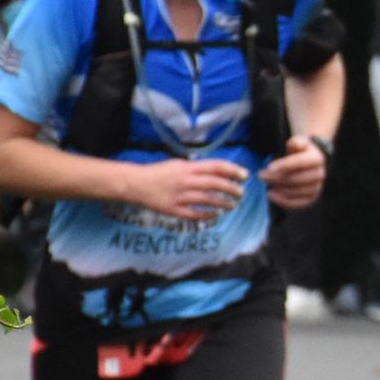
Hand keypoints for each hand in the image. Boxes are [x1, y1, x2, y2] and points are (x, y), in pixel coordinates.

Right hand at [121, 155, 246, 223]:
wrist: (135, 184)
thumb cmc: (158, 173)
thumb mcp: (177, 164)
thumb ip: (195, 168)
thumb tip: (216, 170)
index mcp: (187, 168)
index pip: (215, 166)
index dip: (232, 170)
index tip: (244, 175)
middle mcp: (185, 181)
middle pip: (214, 184)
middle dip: (231, 188)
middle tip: (241, 193)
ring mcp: (179, 196)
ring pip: (207, 200)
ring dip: (223, 203)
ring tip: (233, 205)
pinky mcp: (173, 210)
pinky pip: (194, 214)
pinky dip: (207, 215)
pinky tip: (216, 215)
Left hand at [261, 137, 326, 208]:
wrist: (310, 165)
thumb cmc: (299, 153)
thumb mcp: (298, 143)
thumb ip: (296, 142)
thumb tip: (293, 143)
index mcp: (316, 159)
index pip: (299, 162)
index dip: (284, 165)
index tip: (269, 167)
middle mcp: (319, 174)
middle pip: (295, 178)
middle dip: (276, 178)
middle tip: (261, 176)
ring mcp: (317, 188)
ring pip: (295, 191)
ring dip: (279, 190)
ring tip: (266, 186)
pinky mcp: (312, 198)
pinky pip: (297, 203)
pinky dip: (283, 201)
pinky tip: (272, 196)